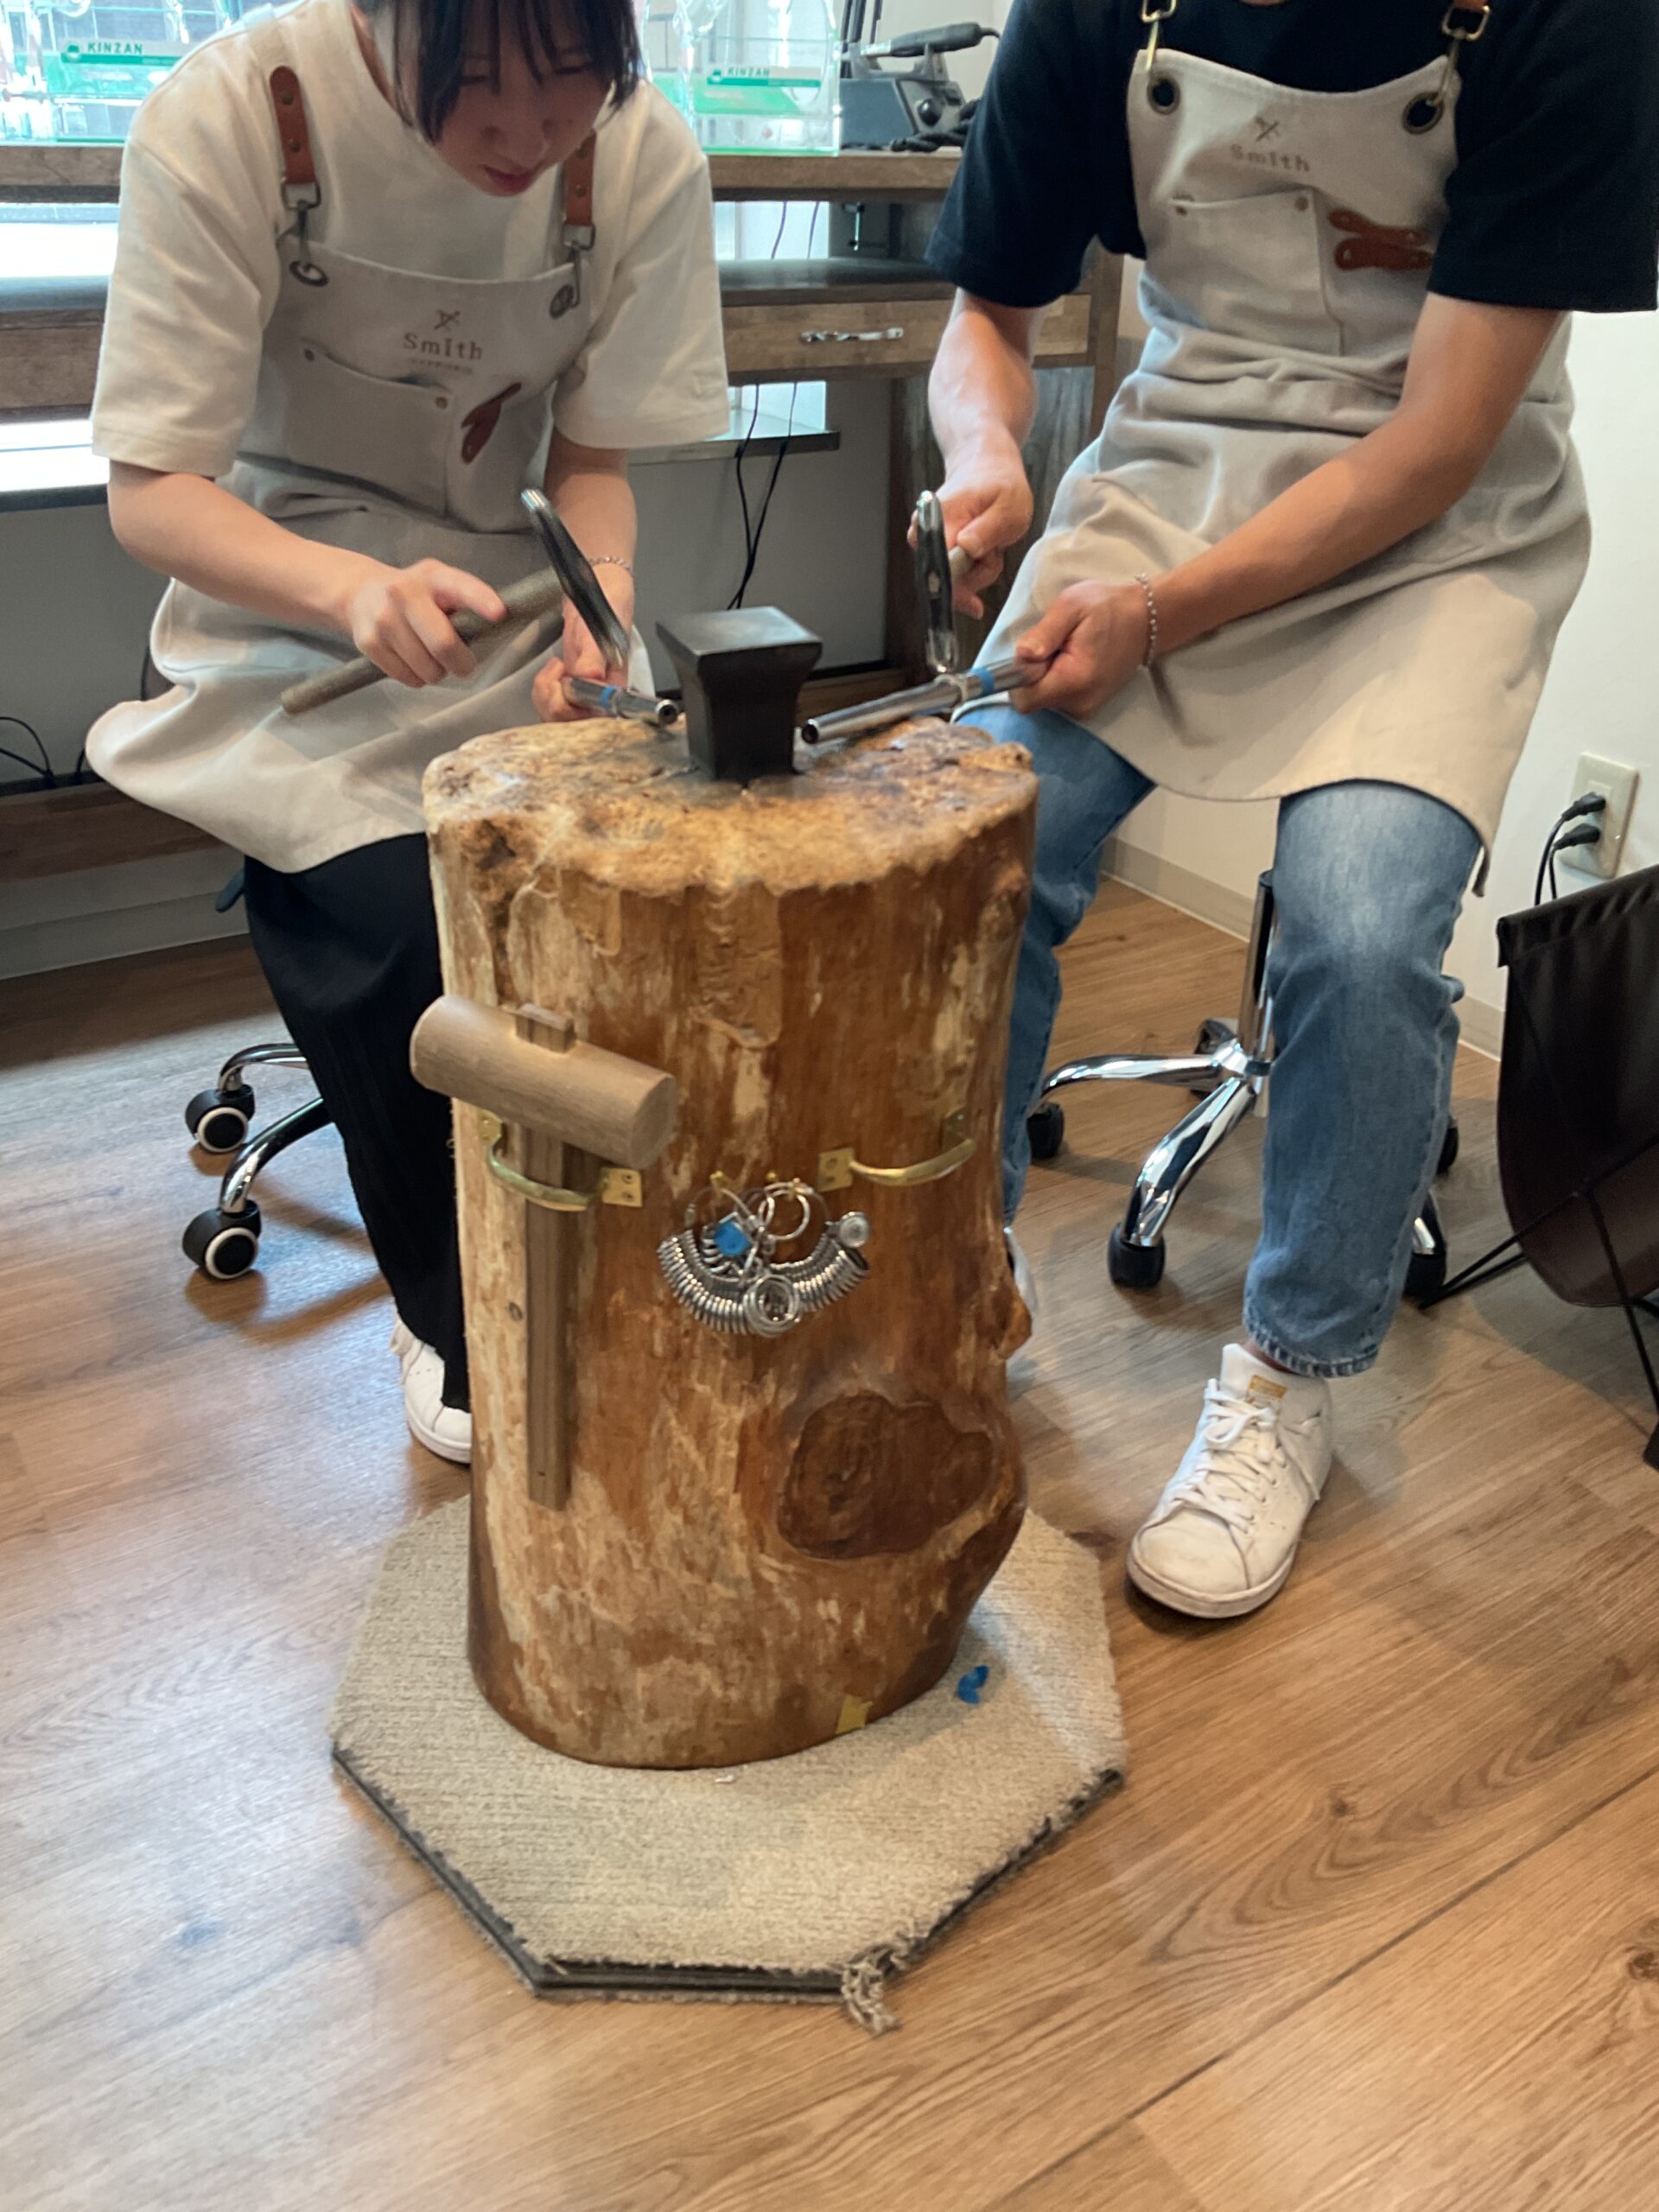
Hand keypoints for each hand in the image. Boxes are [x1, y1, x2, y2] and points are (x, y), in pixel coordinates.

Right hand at [340, 559, 506, 687]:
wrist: (359, 593)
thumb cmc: (413, 593)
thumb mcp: (439, 583)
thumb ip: (463, 601)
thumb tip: (490, 631)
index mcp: (432, 576)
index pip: (460, 587)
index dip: (481, 600)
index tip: (499, 613)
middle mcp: (403, 593)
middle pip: (443, 644)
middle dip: (461, 663)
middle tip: (463, 665)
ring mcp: (383, 619)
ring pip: (427, 669)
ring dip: (437, 672)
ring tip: (431, 658)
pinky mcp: (369, 643)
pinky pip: (408, 678)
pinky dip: (417, 678)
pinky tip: (412, 660)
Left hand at [533, 568, 634, 721]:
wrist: (600, 590)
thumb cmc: (609, 608)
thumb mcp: (601, 630)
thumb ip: (593, 657)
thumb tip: (590, 679)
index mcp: (614, 692)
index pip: (590, 721)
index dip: (570, 708)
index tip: (565, 680)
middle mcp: (599, 699)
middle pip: (569, 725)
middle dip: (552, 699)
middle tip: (556, 669)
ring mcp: (583, 695)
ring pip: (557, 718)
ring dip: (545, 694)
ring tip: (554, 668)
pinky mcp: (570, 689)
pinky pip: (552, 705)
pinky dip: (543, 690)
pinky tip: (550, 673)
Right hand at [933, 439, 1033, 618]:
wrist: (986, 466)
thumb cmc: (1001, 484)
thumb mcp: (1009, 506)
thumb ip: (988, 529)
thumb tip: (965, 548)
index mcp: (940, 519)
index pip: (939, 566)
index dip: (957, 588)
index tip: (975, 605)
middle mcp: (925, 532)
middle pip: (944, 579)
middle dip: (974, 577)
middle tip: (994, 554)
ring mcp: (927, 542)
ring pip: (952, 579)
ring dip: (978, 571)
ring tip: (992, 545)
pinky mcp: (934, 550)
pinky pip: (955, 574)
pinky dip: (974, 568)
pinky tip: (984, 549)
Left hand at [1011, 582, 1150, 718]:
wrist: (1146, 619)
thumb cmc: (1108, 607)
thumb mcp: (1071, 605)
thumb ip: (1044, 632)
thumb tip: (1021, 655)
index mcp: (1073, 680)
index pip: (1023, 698)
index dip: (1020, 674)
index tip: (1037, 651)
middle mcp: (1079, 703)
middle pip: (1032, 698)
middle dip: (1035, 672)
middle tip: (1058, 645)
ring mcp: (1085, 708)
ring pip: (1044, 698)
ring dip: (1048, 675)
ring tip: (1070, 650)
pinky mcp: (1088, 707)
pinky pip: (1057, 698)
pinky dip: (1059, 680)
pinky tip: (1076, 660)